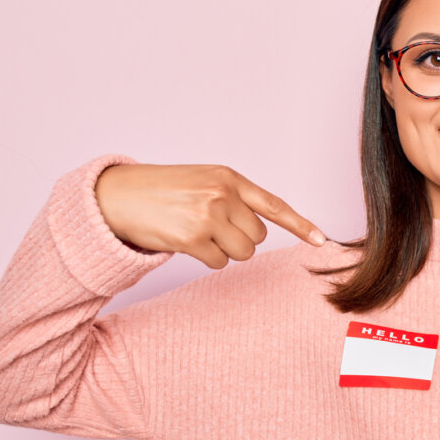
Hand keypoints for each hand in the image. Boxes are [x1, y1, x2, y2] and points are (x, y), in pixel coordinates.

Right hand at [94, 163, 325, 268]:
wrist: (118, 195)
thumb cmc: (162, 191)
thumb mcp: (202, 181)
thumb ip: (232, 198)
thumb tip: (257, 230)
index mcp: (229, 178)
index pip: (273, 205)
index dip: (300, 225)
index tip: (322, 241)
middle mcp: (222, 194)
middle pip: (258, 237)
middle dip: (239, 239)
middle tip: (211, 228)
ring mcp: (208, 216)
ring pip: (242, 253)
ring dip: (223, 251)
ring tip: (197, 233)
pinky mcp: (193, 238)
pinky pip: (219, 262)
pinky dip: (206, 258)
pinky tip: (185, 241)